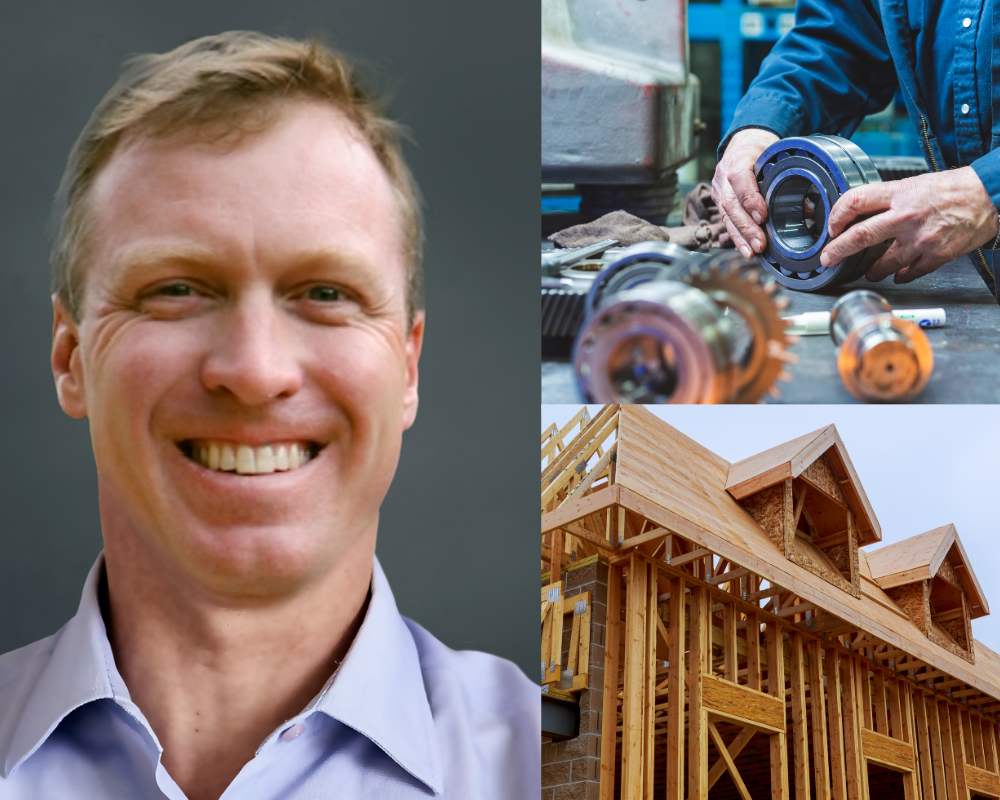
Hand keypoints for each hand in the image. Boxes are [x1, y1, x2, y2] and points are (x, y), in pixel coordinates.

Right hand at [712, 129, 779, 259]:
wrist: (742, 143)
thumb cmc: (763, 151)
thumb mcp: (778, 156)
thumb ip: (790, 181)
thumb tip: (809, 211)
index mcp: (740, 157)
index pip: (739, 178)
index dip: (749, 198)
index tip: (762, 216)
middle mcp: (724, 174)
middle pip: (730, 204)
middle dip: (746, 227)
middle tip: (760, 244)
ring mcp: (718, 187)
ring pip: (725, 215)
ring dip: (740, 237)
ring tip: (752, 252)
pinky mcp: (717, 199)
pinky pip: (724, 220)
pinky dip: (736, 236)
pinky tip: (746, 249)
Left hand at [820, 167, 999, 283]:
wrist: (990, 195)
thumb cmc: (953, 189)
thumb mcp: (914, 184)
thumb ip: (888, 200)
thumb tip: (861, 216)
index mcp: (899, 194)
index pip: (855, 201)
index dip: (837, 215)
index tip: (832, 227)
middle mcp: (906, 216)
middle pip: (860, 236)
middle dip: (837, 250)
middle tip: (827, 259)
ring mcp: (921, 239)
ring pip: (883, 263)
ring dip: (872, 270)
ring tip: (869, 271)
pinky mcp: (936, 255)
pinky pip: (909, 272)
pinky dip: (900, 275)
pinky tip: (897, 274)